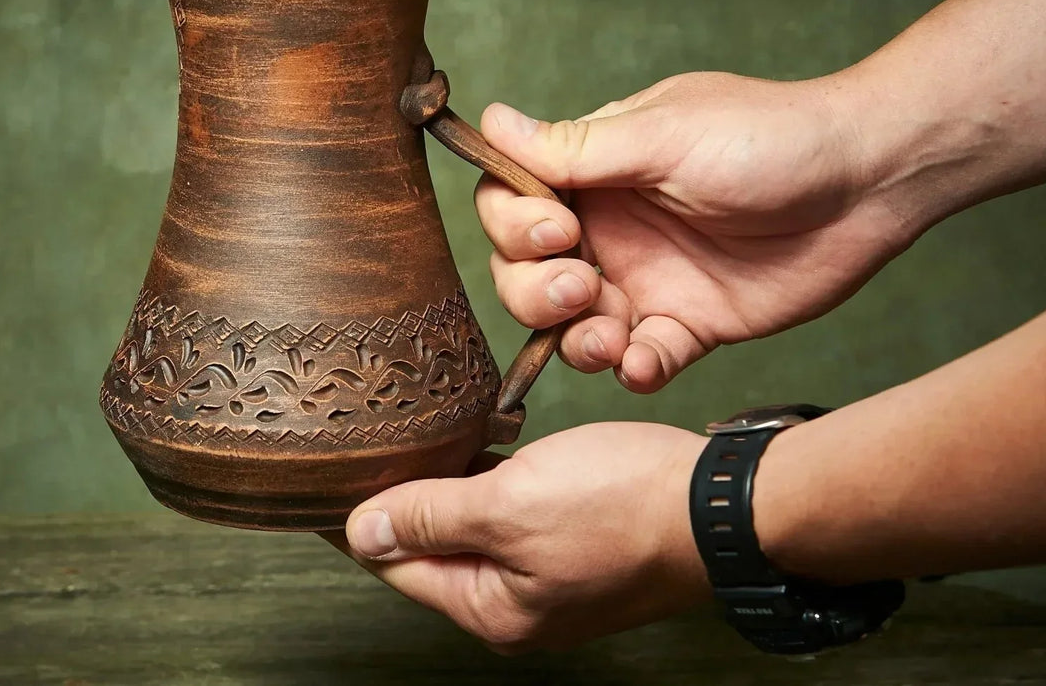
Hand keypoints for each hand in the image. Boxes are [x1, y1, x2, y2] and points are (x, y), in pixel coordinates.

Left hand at [338, 423, 709, 652]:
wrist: (725, 504)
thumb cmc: (625, 505)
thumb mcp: (511, 505)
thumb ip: (431, 517)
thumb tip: (361, 533)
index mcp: (493, 611)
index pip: (394, 565)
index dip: (355, 518)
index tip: (321, 477)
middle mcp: (516, 606)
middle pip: (431, 549)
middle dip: (401, 499)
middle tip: (366, 443)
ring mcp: (549, 580)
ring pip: (471, 530)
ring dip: (446, 486)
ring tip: (414, 436)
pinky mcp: (576, 549)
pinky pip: (511, 520)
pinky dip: (489, 485)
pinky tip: (480, 445)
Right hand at [476, 71, 917, 391]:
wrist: (868, 182)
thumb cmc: (769, 136)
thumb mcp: (663, 134)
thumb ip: (575, 148)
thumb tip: (490, 120)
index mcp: (595, 173)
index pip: (511, 204)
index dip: (515, 226)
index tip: (560, 227)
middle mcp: (610, 229)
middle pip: (525, 275)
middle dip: (533, 290)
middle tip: (578, 285)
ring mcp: (647, 280)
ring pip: (571, 328)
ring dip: (573, 339)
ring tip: (607, 334)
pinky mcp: (689, 325)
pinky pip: (641, 360)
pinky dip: (634, 370)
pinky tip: (645, 362)